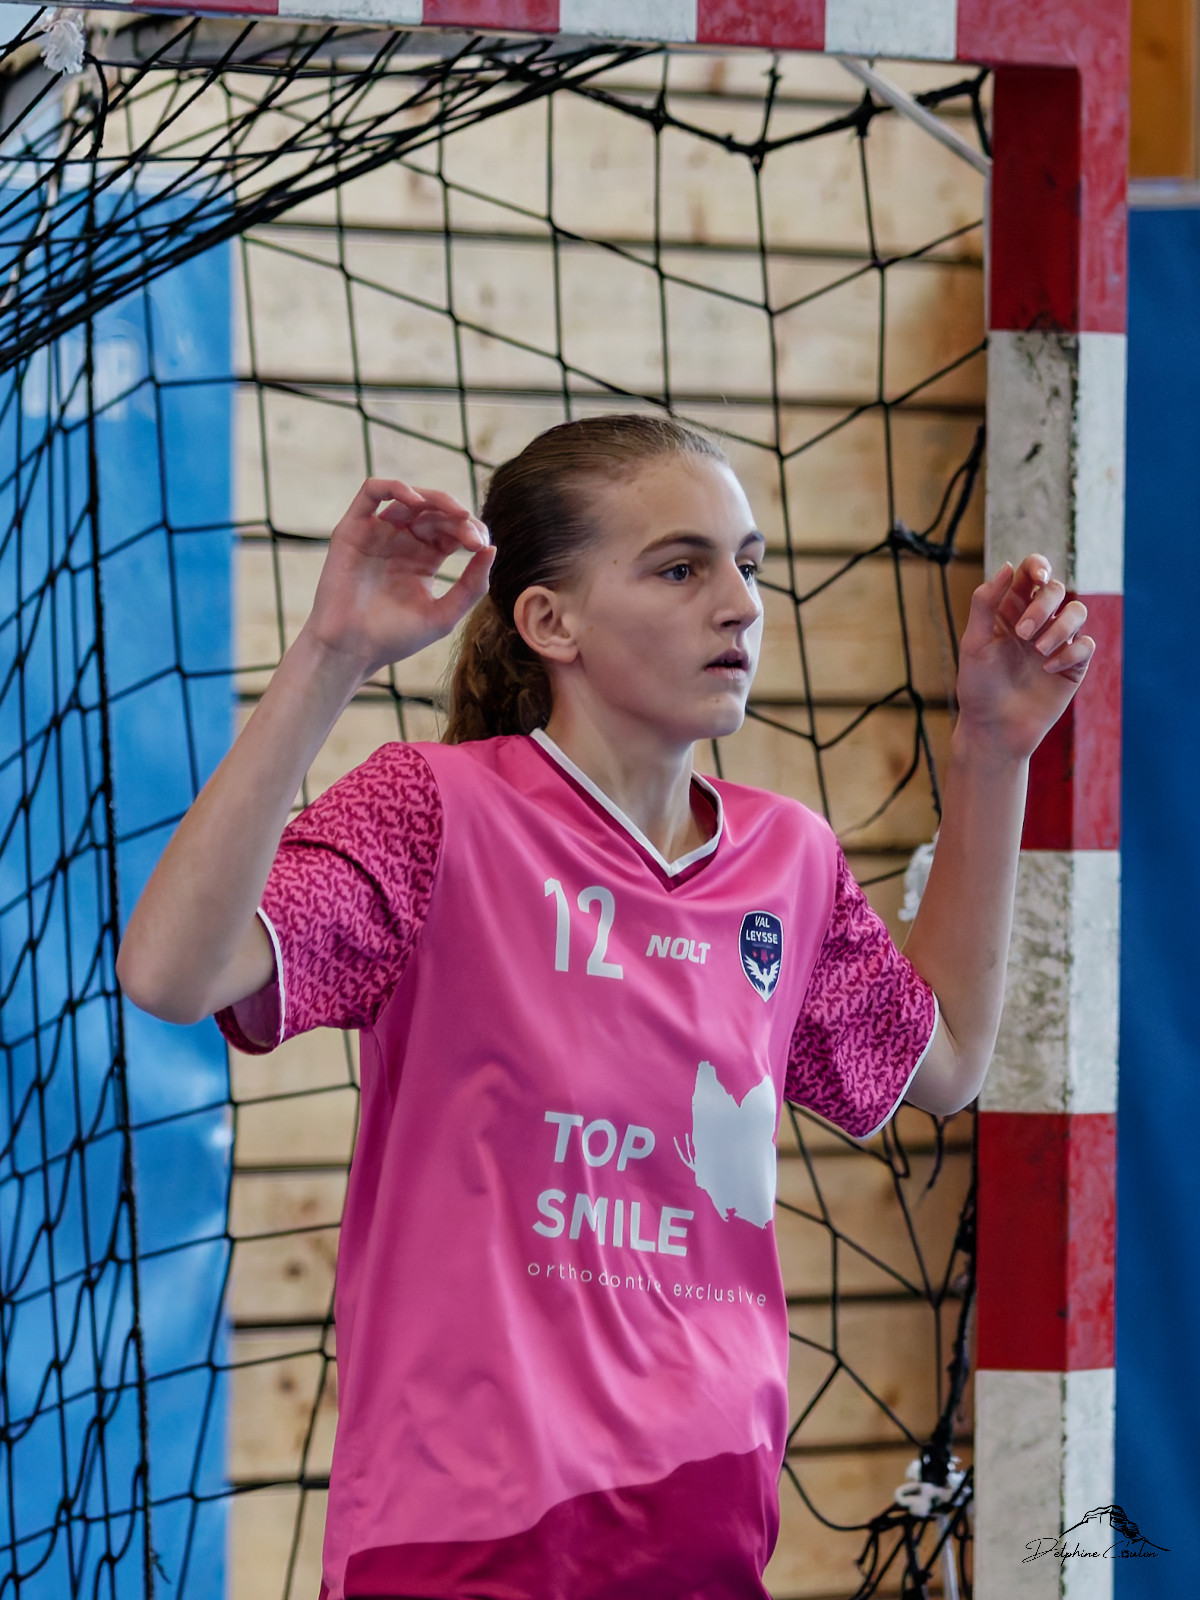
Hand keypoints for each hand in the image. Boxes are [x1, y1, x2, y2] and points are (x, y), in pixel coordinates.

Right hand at [301, 478, 494, 676]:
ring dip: (436, 500)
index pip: (454, 530)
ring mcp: (377, 532)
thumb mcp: (443, 615)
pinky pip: (371, 491)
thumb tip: (493, 549)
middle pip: (436, 512)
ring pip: (409, 497)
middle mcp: (402, 541)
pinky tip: (416, 503)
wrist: (351, 650)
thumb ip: (471, 586)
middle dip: (459, 519)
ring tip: (456, 514)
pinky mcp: (353, 529)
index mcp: (425, 558)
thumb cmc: (394, 638)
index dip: (472, 530)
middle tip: (473, 537)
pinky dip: (395, 488)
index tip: (482, 546)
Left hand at [954, 554, 1094, 759]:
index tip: (1038, 577)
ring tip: (1038, 651)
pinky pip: (1086, 645)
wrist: (994, 728)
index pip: (1031, 574)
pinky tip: (1047, 670)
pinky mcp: (1072, 665)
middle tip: (1023, 633)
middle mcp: (1036, 622)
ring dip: (1059, 627)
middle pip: (1056, 589)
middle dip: (1043, 606)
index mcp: (1010, 611)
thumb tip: (1008, 566)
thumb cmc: (978, 686)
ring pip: (1077, 612)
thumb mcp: (974, 643)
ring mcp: (1056, 642)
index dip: (1039, 566)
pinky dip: (1070, 653)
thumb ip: (986, 603)